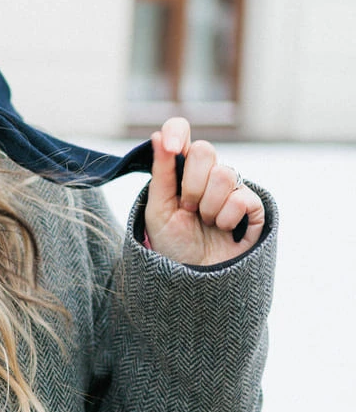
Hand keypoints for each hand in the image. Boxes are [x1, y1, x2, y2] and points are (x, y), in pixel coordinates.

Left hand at [144, 117, 264, 265]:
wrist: (193, 280)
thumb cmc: (172, 245)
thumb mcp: (158, 210)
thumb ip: (161, 173)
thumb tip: (157, 136)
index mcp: (181, 170)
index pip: (181, 133)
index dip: (177, 131)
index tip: (170, 144)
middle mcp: (208, 174)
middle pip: (204, 150)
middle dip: (191, 184)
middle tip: (188, 208)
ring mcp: (232, 189)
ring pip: (225, 174)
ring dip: (208, 205)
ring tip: (205, 223)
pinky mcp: (253, 207)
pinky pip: (242, 197)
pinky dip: (227, 217)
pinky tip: (224, 230)